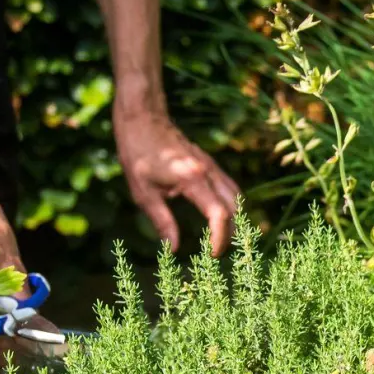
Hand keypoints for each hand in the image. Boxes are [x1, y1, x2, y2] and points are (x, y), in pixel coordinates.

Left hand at [114, 96, 240, 255]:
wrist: (143, 118)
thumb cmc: (138, 154)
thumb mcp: (143, 192)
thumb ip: (162, 221)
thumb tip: (174, 248)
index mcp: (191, 180)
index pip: (218, 214)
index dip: (220, 238)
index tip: (213, 255)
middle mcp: (207, 172)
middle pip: (234, 207)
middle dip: (232, 233)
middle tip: (219, 253)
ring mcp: (211, 165)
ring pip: (236, 196)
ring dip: (236, 218)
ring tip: (225, 238)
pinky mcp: (209, 163)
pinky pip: (229, 186)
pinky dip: (232, 204)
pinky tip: (223, 215)